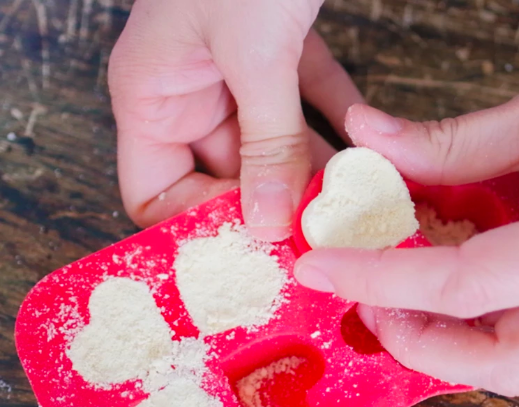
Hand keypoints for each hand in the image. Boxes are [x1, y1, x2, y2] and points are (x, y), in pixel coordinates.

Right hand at [108, 0, 363, 239]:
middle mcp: (186, 95)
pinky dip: (332, 124)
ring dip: (309, 171)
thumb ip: (266, 142)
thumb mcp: (253, 53)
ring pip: (267, 149)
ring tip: (350, 198)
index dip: (198, 224)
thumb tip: (269, 221)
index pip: (155, 195)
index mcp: (151, 99)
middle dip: (269, 205)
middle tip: (316, 229)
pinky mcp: (273, 56)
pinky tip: (366, 146)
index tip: (253, 240)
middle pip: (221, 179)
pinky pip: (300, 106)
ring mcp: (231, 77)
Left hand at [295, 68, 518, 399]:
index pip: (461, 286)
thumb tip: (365, 134)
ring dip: (458, 345)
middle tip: (374, 300)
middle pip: (504, 365)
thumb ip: (457, 141)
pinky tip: (470, 296)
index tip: (318, 268)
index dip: (377, 278)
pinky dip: (494, 335)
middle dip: (422, 341)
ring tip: (412, 299)